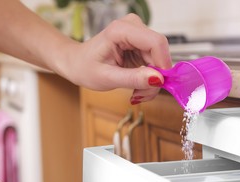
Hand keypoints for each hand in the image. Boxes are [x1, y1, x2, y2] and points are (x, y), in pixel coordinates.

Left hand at [55, 13, 171, 103]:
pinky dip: (149, 78)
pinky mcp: (141, 44)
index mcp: (121, 30)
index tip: (157, 86)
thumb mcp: (107, 78)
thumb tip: (158, 79)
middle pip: (160, 52)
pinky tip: (137, 86)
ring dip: (152, 81)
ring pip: (160, 60)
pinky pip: (155, 63)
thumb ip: (133, 78)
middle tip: (141, 95)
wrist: (77, 63)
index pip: (156, 43)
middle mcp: (133, 26)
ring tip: (136, 92)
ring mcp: (139, 34)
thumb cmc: (85, 67)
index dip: (162, 65)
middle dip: (156, 78)